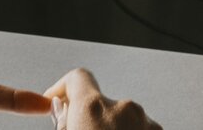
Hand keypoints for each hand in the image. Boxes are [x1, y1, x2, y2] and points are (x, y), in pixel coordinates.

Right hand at [46, 68, 160, 129]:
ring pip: (122, 119)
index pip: (78, 77)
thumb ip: (64, 123)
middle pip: (100, 103)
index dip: (63, 88)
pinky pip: (140, 128)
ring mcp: (146, 122)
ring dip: (111, 129)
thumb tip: (63, 110)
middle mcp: (124, 109)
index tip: (56, 101)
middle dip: (88, 118)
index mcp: (93, 110)